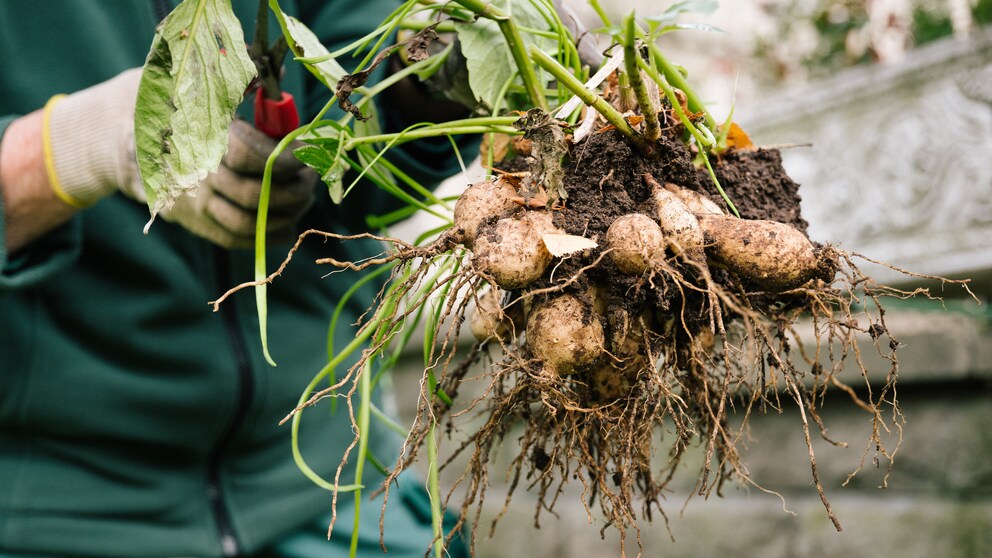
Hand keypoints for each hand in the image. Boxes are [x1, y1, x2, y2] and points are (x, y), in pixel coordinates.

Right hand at [44, 68, 314, 248]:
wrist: (122, 133)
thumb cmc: (173, 99)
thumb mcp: (200, 80)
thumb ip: (241, 80)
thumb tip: (280, 75)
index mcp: (196, 134)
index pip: (247, 155)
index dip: (285, 158)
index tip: (307, 154)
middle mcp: (192, 172)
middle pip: (253, 194)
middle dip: (293, 190)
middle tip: (311, 178)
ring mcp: (190, 201)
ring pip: (247, 223)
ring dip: (285, 215)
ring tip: (304, 199)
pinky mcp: (190, 220)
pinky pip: (233, 239)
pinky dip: (267, 236)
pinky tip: (289, 223)